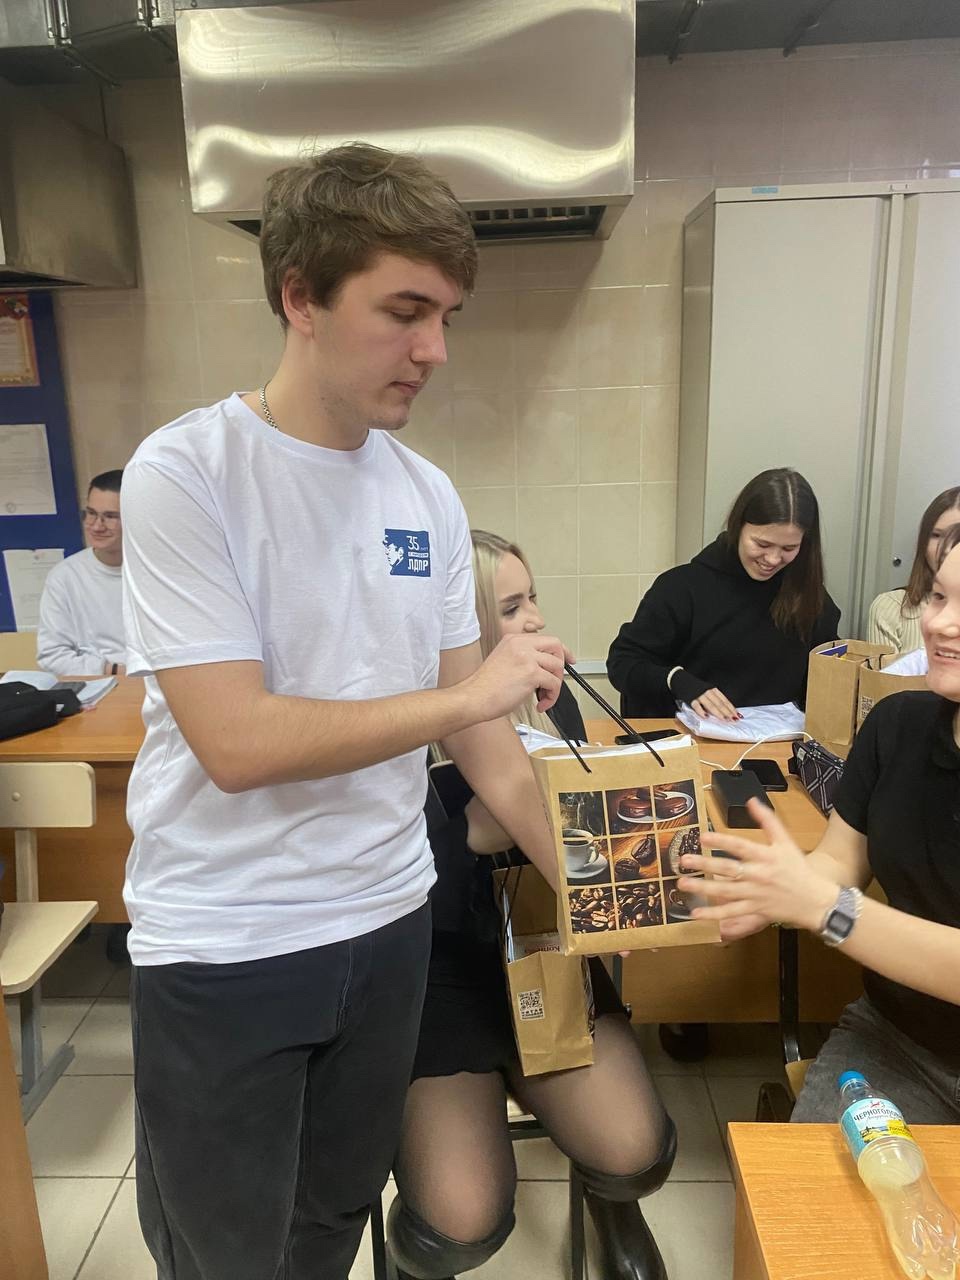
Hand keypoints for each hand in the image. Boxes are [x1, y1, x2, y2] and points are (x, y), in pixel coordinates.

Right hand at [464, 633, 572, 720]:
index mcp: (513, 640)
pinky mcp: (532, 673)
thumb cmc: (484, 687)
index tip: (568, 659)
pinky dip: (551, 697)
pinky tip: (540, 704)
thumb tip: (544, 667)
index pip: (546, 639)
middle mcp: (521, 644)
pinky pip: (554, 684)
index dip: (560, 651)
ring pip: (557, 667)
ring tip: (543, 697)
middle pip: (556, 646)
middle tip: (557, 681)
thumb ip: (522, 658)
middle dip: (562, 666)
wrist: (473, 698)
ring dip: (554, 686)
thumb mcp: (503, 660)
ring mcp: (527, 657)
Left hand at [677, 798, 837, 937]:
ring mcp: (755, 894)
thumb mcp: (785, 841)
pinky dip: (714, 914)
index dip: (722, 841)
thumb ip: (767, 820)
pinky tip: (696, 913)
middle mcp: (759, 875)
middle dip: (705, 865)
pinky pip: (731, 913)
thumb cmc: (798, 868)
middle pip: (728, 869)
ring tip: (683, 884)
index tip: (703, 836)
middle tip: (684, 861)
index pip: (741, 847)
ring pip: (726, 892)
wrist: (815, 899)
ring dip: (703, 888)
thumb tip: (751, 800)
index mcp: (766, 856)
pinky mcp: (755, 910)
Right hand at [691, 687, 739, 721]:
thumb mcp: (707, 691)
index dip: (731, 708)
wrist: (681, 680)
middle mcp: (708, 692)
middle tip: (733, 719)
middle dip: (727, 712)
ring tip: (724, 719)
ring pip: (710, 705)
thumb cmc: (696, 688)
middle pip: (719, 703)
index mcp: (713, 690)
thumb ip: (714, 699)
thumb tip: (724, 711)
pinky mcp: (690, 699)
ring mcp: (699, 695)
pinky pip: (696, 706)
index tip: (737, 714)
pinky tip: (705, 717)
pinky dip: (701, 711)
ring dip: (718, 713)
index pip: (724, 700)